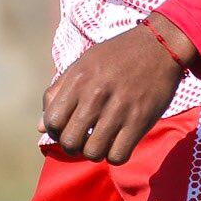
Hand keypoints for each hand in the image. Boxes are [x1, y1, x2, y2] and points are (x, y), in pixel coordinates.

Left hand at [41, 12, 195, 164]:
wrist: (159, 45)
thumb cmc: (118, 54)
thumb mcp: (83, 63)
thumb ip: (59, 92)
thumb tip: (41, 127)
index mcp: (78, 80)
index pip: (52, 121)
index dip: (55, 130)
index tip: (67, 127)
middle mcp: (95, 96)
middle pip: (70, 142)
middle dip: (73, 146)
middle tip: (84, 138)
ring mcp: (118, 110)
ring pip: (93, 153)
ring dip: (95, 152)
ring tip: (102, 141)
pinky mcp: (140, 121)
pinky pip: (118, 155)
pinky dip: (116, 155)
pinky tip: (119, 142)